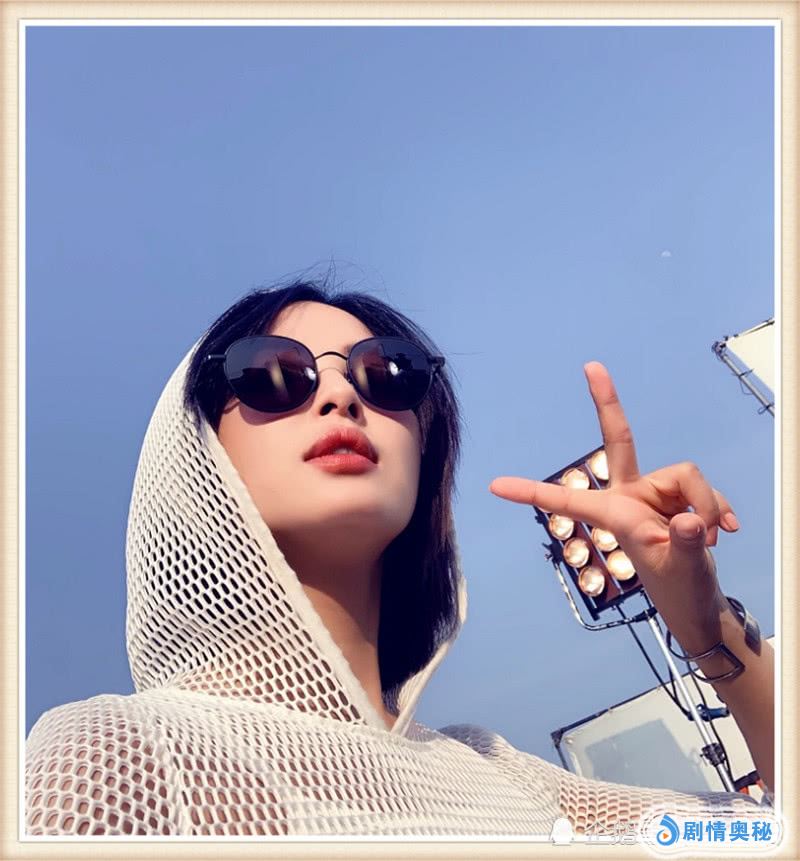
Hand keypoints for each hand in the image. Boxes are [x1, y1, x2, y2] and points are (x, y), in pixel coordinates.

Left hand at [489, 362, 739, 652]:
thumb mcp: (681, 570)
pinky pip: (704, 489)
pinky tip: (726, 532)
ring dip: (707, 507)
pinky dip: (718, 509)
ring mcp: (657, 493)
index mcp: (614, 515)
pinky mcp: (681, 496)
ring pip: (688, 476)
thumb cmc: (678, 589)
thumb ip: (685, 544)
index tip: (494, 485)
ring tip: (707, 542)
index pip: (567, 499)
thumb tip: (689, 520)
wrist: (699, 601)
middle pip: (619, 439)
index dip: (532, 492)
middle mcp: (632, 495)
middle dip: (607, 403)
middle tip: (592, 366)